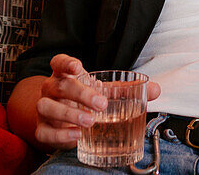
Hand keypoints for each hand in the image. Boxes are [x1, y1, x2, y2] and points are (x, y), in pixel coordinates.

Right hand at [34, 55, 160, 149]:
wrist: (63, 122)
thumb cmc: (84, 100)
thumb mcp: (105, 92)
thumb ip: (128, 90)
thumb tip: (156, 89)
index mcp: (65, 75)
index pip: (58, 62)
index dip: (66, 63)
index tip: (78, 67)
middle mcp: (51, 89)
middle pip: (59, 86)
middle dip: (81, 94)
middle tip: (101, 104)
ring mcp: (44, 109)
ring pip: (47, 107)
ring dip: (69, 114)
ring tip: (90, 121)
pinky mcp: (42, 129)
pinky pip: (44, 132)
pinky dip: (60, 135)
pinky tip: (77, 135)